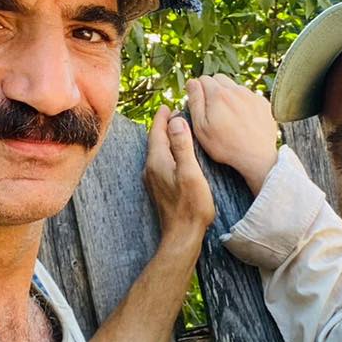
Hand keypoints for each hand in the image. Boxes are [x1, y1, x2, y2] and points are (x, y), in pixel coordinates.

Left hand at [144, 104, 214, 245]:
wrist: (182, 236)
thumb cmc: (190, 206)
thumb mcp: (190, 172)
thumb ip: (182, 146)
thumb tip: (176, 121)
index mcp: (157, 161)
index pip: (156, 132)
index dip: (162, 118)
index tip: (167, 105)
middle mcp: (151, 169)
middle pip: (155, 141)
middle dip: (164, 126)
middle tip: (173, 114)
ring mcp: (153, 180)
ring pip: (158, 152)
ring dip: (166, 139)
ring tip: (176, 130)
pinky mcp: (159, 189)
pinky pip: (161, 162)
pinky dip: (168, 152)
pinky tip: (177, 155)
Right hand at [186, 74, 278, 195]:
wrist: (257, 158)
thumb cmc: (225, 146)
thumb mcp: (201, 127)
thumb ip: (195, 102)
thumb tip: (192, 82)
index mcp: (218, 94)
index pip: (203, 79)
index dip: (198, 90)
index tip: (200, 104)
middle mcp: (236, 90)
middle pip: (219, 78)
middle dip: (213, 89)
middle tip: (213, 109)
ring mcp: (252, 96)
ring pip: (235, 87)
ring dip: (229, 96)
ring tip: (229, 117)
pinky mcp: (264, 103)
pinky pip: (249, 96)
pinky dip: (244, 103)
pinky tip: (243, 120)